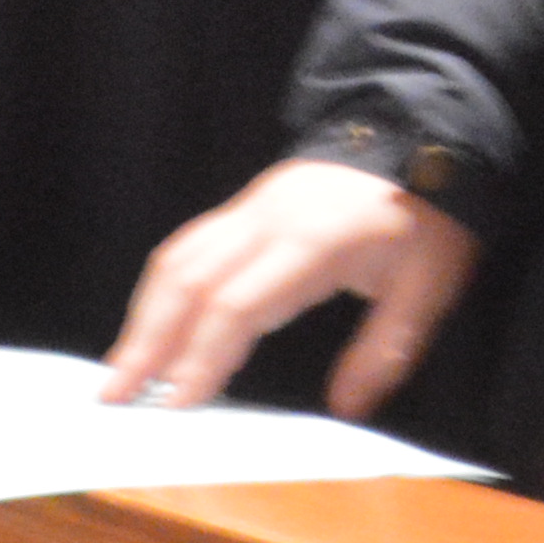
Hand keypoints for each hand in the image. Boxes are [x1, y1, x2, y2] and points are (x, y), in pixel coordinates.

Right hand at [104, 155, 479, 411]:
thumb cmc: (427, 215)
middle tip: (114, 396)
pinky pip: (189, 243)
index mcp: (310, 241)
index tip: (177, 407)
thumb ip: (386, 347)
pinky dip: (162, 288)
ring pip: (178, 256)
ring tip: (120, 370)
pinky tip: (151, 324)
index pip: (236, 304)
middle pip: (187, 278)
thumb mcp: (429, 283)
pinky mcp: (247, 204)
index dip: (201, 357)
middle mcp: (266, 219)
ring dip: (144, 314)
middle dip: (147, 340)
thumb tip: (346, 411)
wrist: (422, 132)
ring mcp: (251, 206)